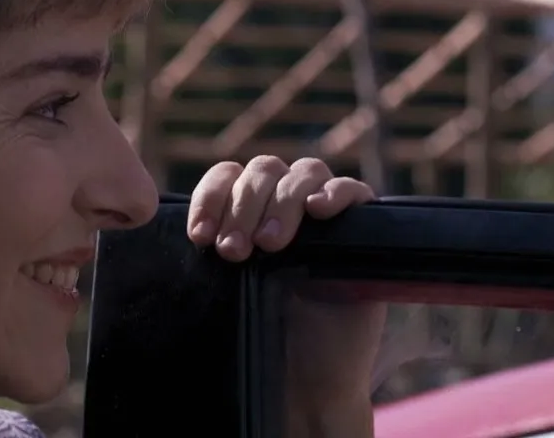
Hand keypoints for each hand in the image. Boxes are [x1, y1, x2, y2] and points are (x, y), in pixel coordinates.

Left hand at [186, 156, 382, 437]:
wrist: (306, 382)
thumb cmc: (262, 336)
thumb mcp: (227, 291)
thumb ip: (215, 254)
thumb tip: (190, 232)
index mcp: (248, 211)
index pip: (227, 177)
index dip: (211, 198)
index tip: (200, 237)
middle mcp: (285, 205)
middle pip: (264, 171)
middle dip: (244, 207)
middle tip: (234, 252)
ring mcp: (325, 213)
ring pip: (305, 172)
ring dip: (282, 203)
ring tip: (271, 244)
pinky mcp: (363, 228)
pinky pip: (353, 189)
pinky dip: (335, 192)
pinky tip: (318, 210)